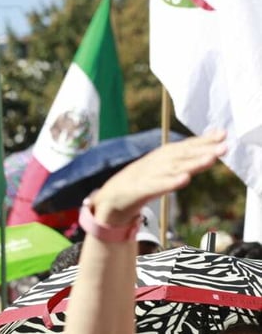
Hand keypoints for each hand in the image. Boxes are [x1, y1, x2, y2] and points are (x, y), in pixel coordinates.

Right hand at [91, 130, 226, 225]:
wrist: (109, 200)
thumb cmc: (138, 185)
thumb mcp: (160, 173)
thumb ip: (180, 164)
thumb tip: (206, 156)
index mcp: (159, 159)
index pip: (183, 147)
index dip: (202, 140)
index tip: (222, 133)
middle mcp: (153, 164)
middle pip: (180, 155)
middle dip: (203, 149)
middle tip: (224, 144)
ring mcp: (144, 176)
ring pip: (171, 168)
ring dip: (192, 163)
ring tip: (211, 159)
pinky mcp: (136, 191)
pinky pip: (155, 187)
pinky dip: (169, 183)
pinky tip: (183, 180)